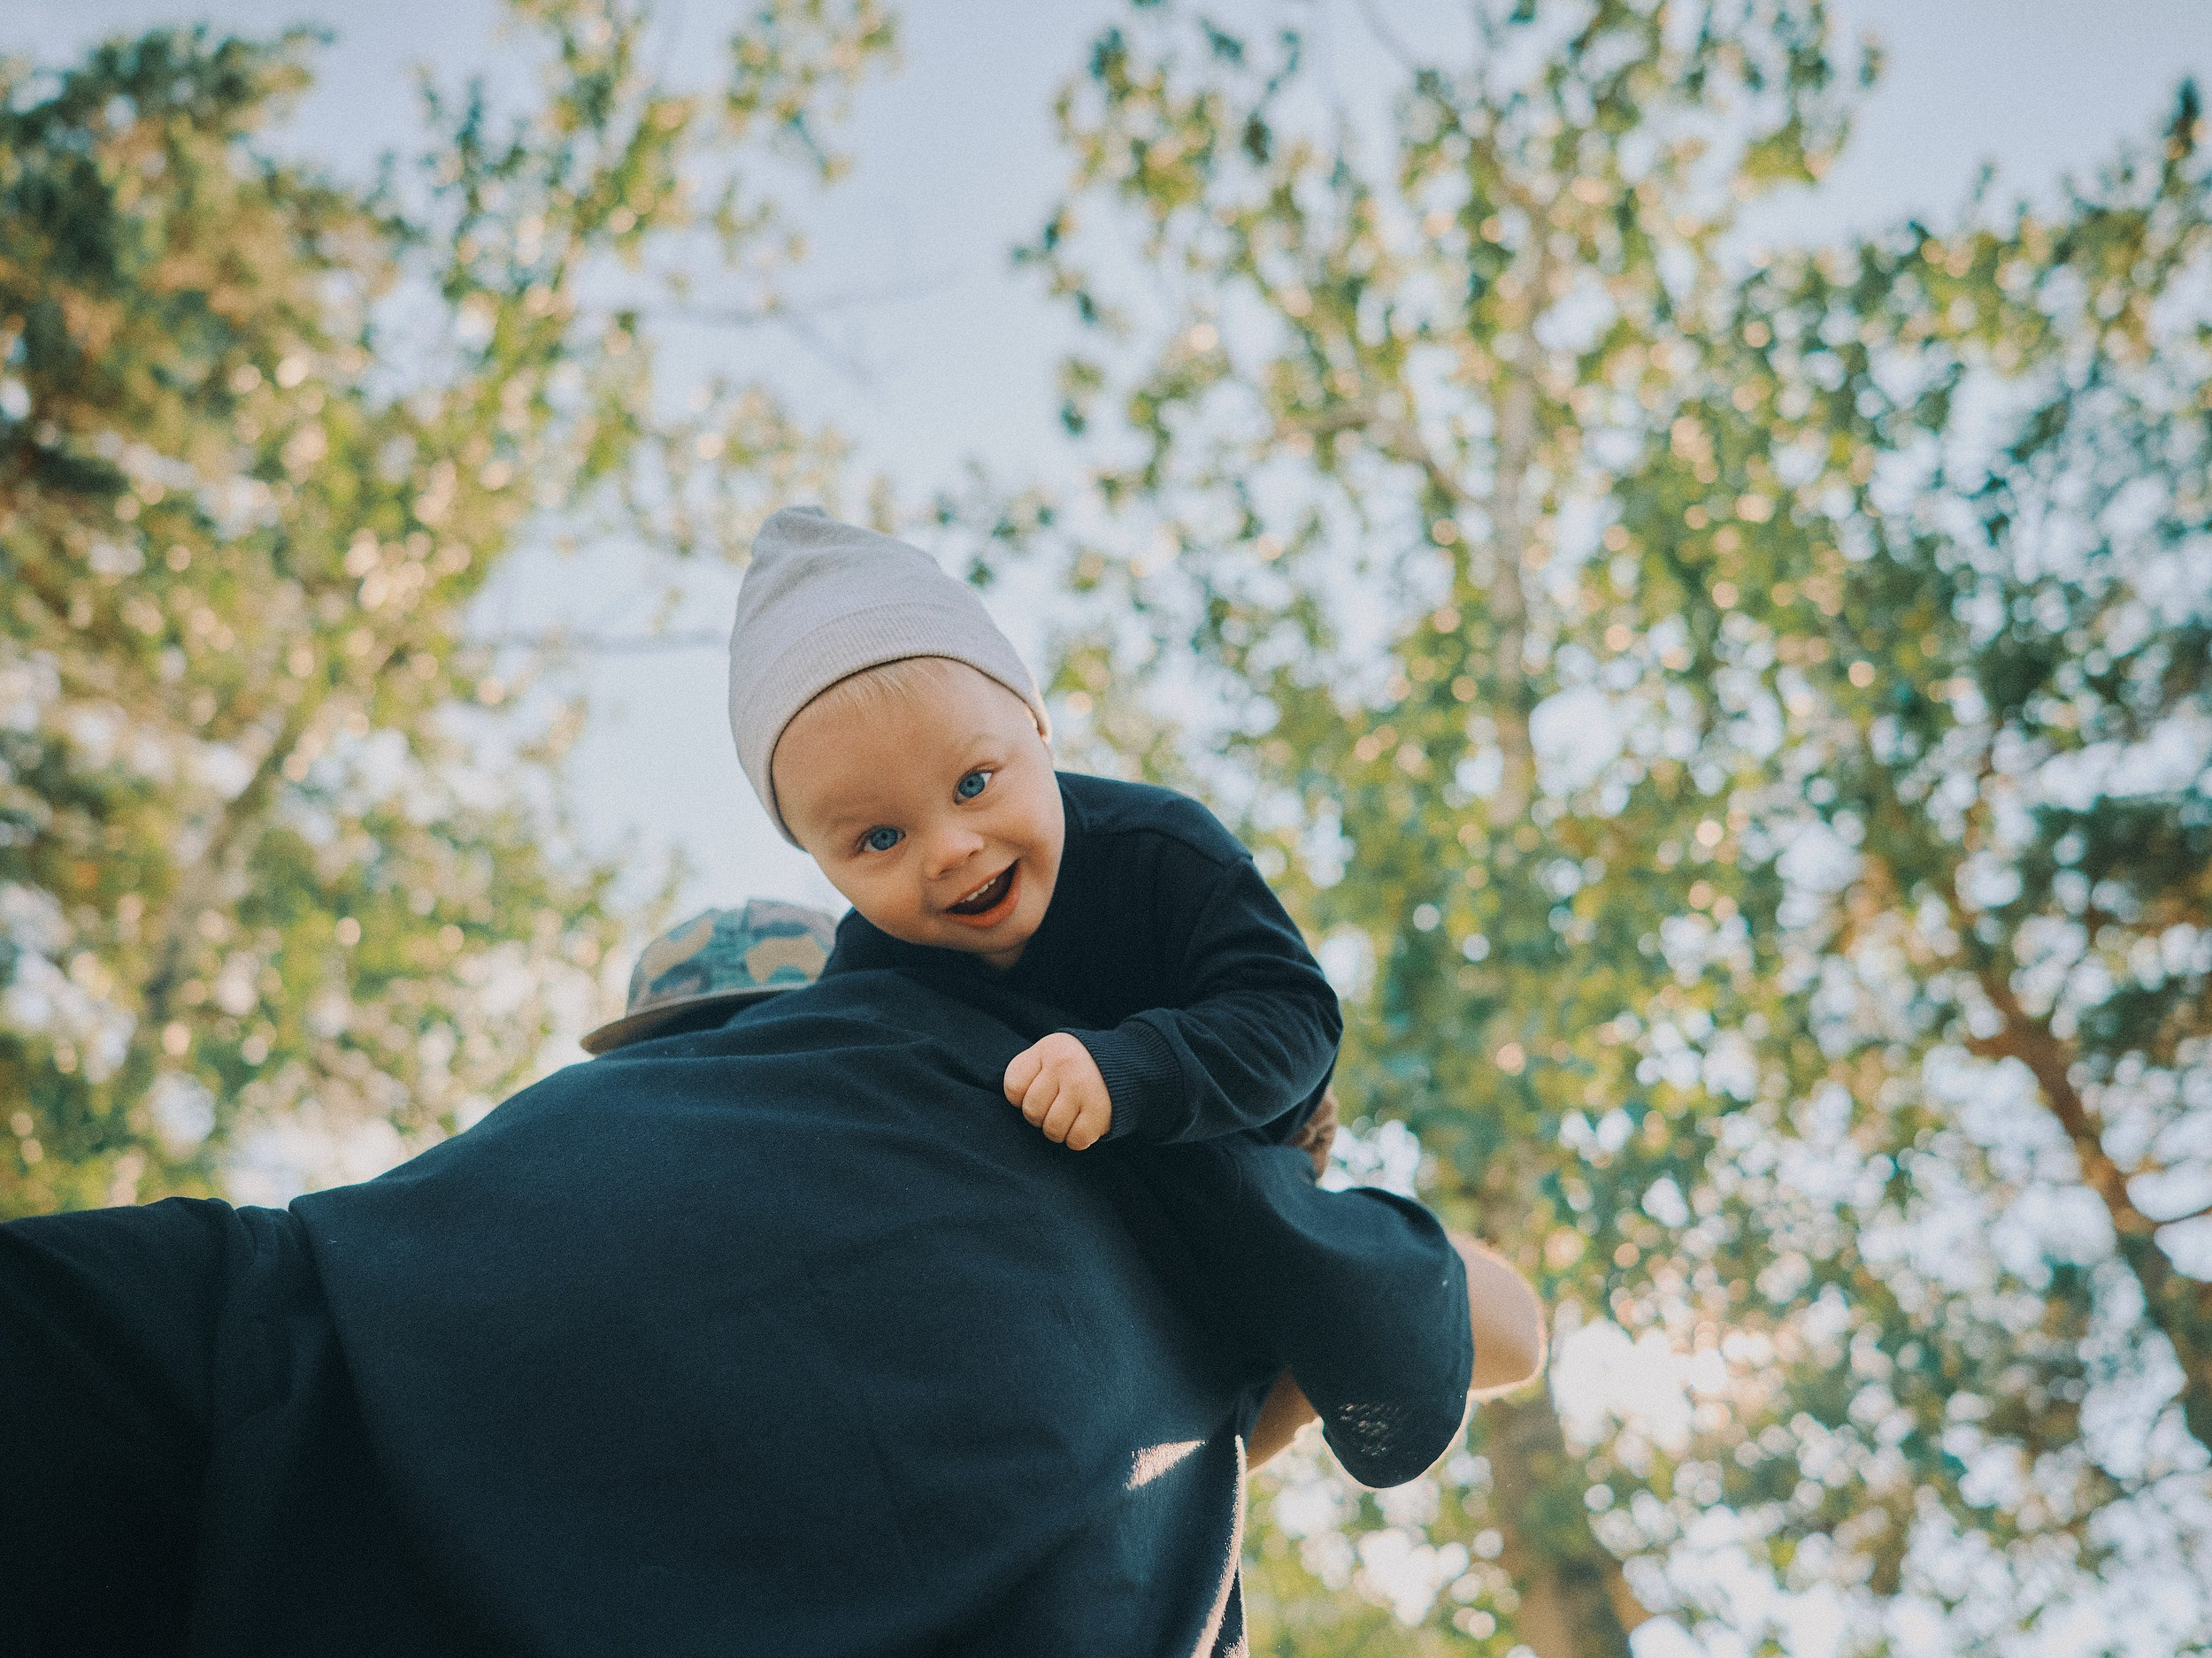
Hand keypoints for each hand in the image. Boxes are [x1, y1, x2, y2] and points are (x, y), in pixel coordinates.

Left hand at [1003, 1033, 1112, 1150]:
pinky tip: (1083, 1124)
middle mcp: (1065, 1066)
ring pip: (1052, 1129)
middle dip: (1040, 1116)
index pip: (1013, 1087)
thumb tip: (1015, 1104)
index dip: (1020, 1098)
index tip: (1036, 1092)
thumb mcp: (1051, 1053)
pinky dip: (1077, 1139)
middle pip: (1031, 1112)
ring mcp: (1083, 1088)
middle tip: (1056, 1106)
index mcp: (1048, 1049)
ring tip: (1069, 1116)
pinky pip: (1076, 1140)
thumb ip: (1030, 1072)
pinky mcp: (1100, 1111)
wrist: (1126, 1063)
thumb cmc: (1077, 1065)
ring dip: (1058, 1130)